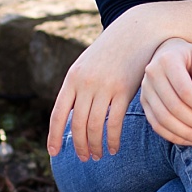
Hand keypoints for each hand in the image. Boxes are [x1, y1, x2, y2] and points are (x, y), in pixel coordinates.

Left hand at [46, 8, 167, 161]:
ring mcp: (105, 87)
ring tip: (98, 155)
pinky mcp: (124, 91)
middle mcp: (86, 84)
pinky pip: (114, 122)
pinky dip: (113, 139)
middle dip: (78, 145)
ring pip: (94, 125)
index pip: (58, 114)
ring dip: (95, 145)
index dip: (54, 136)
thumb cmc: (112, 50)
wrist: (138, 32)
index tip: (54, 153)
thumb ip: (78, 86)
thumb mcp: (88, 64)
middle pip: (77, 124)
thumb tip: (70, 111)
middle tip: (83, 159)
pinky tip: (114, 148)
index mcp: (72, 79)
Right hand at [139, 38, 191, 147]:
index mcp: (167, 61)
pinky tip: (190, 141)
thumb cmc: (191, 56)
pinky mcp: (144, 102)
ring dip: (186, 134)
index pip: (185, 90)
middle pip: (174, 107)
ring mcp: (145, 90)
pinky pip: (156, 124)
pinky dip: (173, 136)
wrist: (168, 53)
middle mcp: (152, 75)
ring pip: (163, 119)